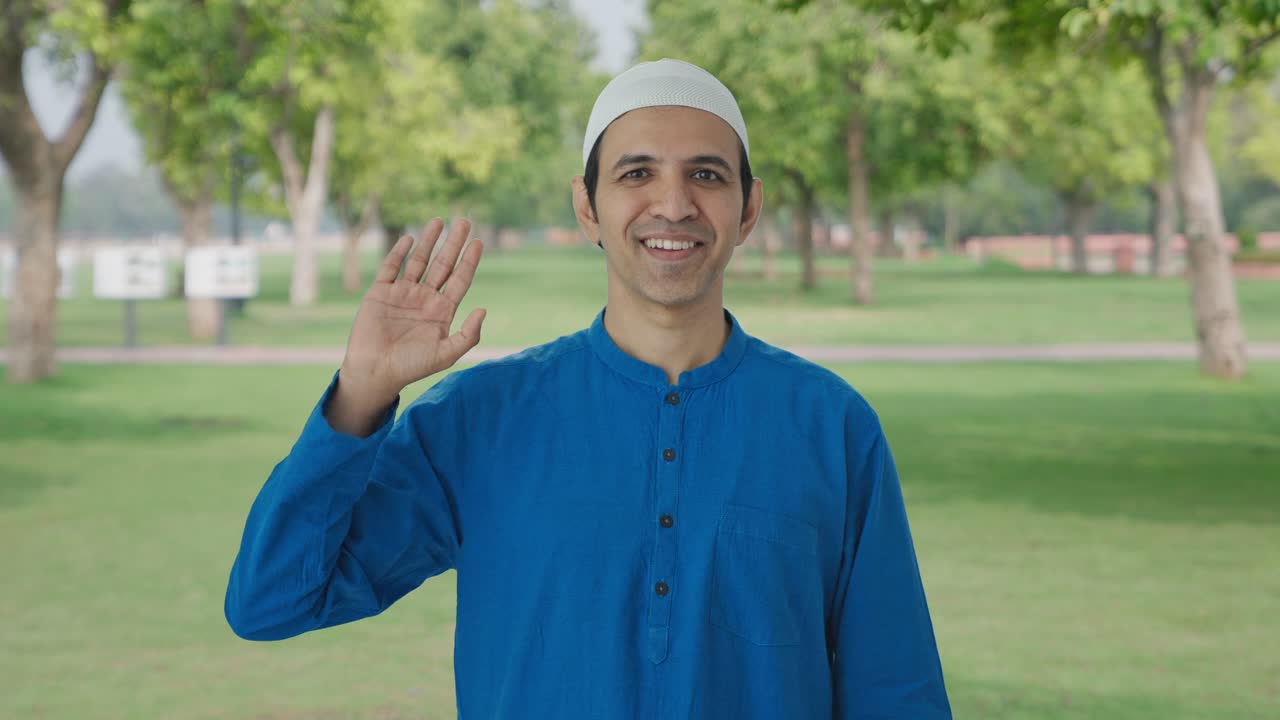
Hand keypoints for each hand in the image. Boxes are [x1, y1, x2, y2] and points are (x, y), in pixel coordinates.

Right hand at [337, 217, 485, 408]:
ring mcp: (403, 293)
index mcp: (442, 311)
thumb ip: (468, 334)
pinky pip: (391, 267)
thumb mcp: (446, 354)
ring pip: (419, 261)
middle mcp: (425, 298)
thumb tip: (483, 309)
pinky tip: (410, 238)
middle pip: (443, 264)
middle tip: (464, 221)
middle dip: (453, 243)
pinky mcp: (380, 292)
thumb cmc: (411, 366)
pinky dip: (400, 252)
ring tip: (439, 221)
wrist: (375, 371)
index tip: (479, 242)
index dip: (469, 261)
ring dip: (429, 241)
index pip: (460, 279)